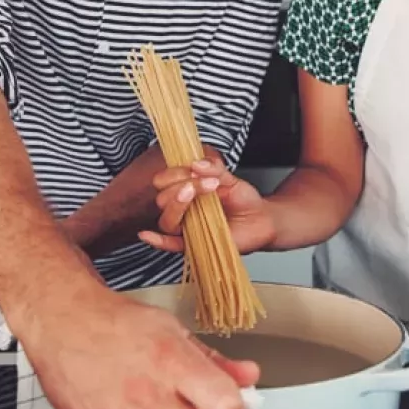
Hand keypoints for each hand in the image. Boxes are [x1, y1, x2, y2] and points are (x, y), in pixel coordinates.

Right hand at [23, 282, 258, 408]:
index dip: (237, 408)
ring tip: (173, 408)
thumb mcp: (173, 331)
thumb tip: (248, 377)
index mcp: (171, 363)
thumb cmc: (116, 324)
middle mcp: (147, 396)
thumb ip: (214, 360)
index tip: (234, 406)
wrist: (63, 323)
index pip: (225, 405)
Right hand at [139, 150, 274, 254]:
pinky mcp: (194, 245)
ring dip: (176, 205)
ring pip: (167, 220)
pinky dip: (157, 241)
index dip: (174, 173)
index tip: (194, 168)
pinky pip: (170, 245)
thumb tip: (196, 163)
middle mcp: (183, 209)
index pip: (164, 181)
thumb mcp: (231, 178)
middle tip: (204, 182)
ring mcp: (187, 227)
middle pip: (163, 199)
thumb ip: (215, 168)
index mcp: (187, 191)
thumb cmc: (243, 199)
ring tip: (194, 192)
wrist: (261, 219)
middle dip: (179, 186)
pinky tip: (146, 234)